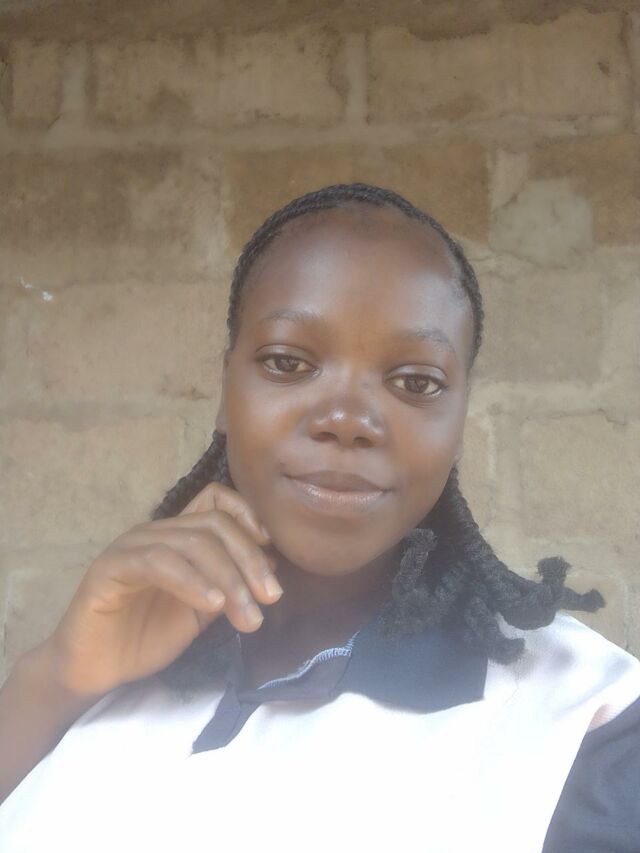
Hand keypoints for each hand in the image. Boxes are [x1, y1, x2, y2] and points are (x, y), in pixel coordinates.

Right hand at [42, 483, 280, 696]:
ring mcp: (131, 546)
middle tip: (270, 598)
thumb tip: (274, 565)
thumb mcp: (203, 610)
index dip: (248, 515)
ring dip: (229, 578)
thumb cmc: (147, 636)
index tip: (274, 549)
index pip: (216, 501)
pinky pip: (157, 562)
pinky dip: (191, 580)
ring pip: (192, 542)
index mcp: (177, 536)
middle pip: (214, 525)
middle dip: (250, 560)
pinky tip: (213, 604)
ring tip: (248, 616)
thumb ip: (230, 584)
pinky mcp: (110, 568)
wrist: (96, 670)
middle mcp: (155, 532)